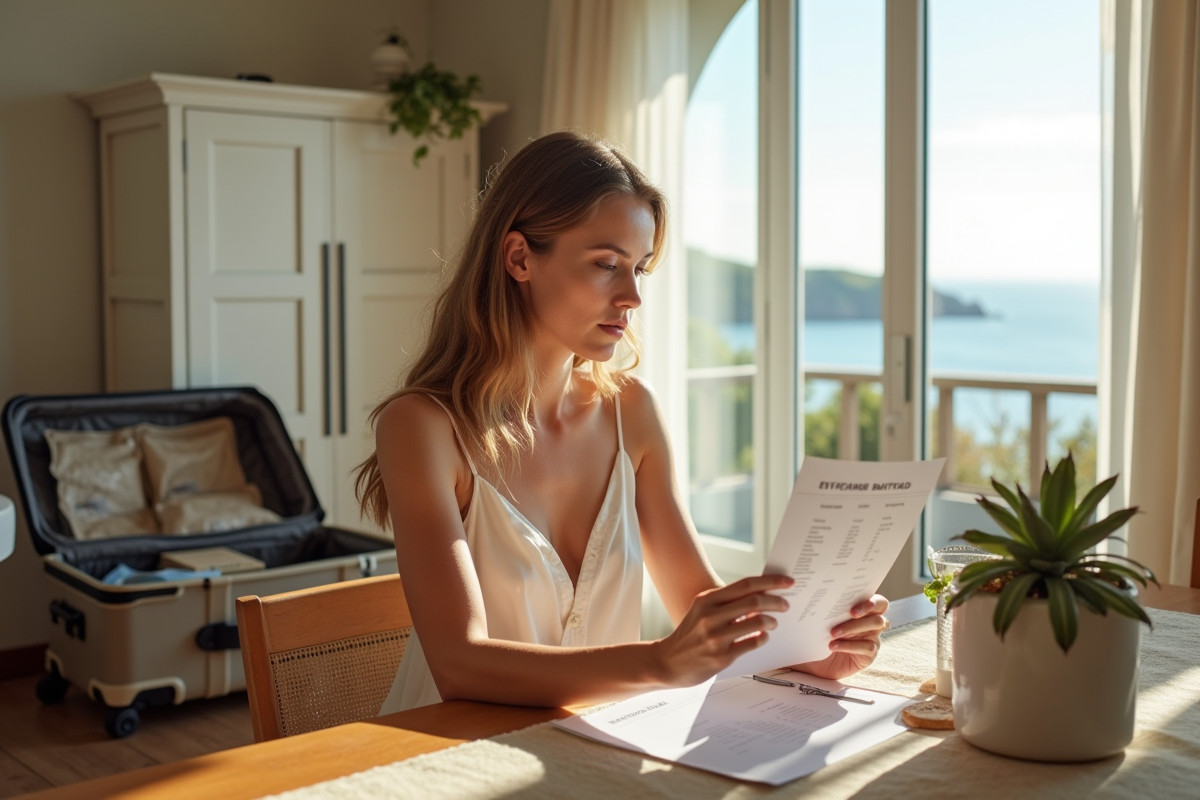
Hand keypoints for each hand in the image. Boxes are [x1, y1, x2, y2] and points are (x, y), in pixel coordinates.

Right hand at [655, 575, 794, 686]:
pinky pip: (751, 644)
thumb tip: (761, 595)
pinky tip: (763, 637)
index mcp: (707, 599)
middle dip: (776, 602)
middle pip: (754, 602)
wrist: (666, 662)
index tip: (787, 582)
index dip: (770, 582)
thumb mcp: (702, 610)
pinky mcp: (720, 657)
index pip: (746, 585)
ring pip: (756, 623)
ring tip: (773, 623)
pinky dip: (763, 639)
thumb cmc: (690, 634)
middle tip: (785, 605)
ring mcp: (715, 637)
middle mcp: (710, 616)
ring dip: (771, 621)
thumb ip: (727, 602)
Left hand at [792, 595, 889, 680]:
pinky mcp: (869, 655)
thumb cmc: (818, 636)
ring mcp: (871, 639)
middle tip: (851, 613)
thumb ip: (823, 607)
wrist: (814, 661)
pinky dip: (850, 645)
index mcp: (862, 611)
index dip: (872, 601)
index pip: (877, 601)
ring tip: (833, 633)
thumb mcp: (818, 621)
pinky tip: (834, 646)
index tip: (854, 604)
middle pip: (878, 612)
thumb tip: (806, 589)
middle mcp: (870, 623)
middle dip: (866, 609)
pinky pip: (868, 647)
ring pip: (875, 626)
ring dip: (854, 627)